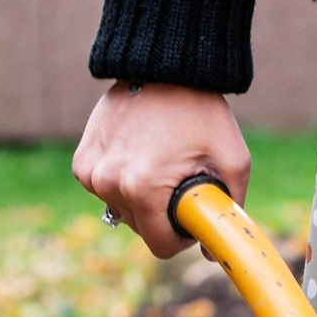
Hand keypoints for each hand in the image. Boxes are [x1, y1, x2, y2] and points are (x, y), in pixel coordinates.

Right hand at [72, 82, 250, 261]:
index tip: (192, 212)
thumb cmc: (201, 111)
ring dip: (143, 196)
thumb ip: (229, 210)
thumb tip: (211, 251)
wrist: (165, 66)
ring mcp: (91, 172)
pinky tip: (141, 151)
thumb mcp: (233, 160)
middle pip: (141, 229)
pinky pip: (108, 189)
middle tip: (180, 175)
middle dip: (163, 212)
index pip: (161, 246)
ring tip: (160, 158)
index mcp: (142, 188)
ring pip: (124, 209)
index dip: (183, 236)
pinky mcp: (83, 161)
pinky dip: (124, 180)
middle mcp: (109, 183)